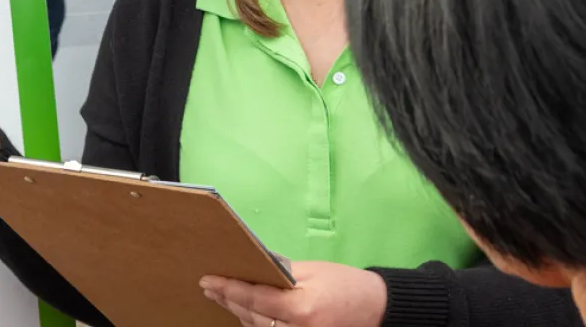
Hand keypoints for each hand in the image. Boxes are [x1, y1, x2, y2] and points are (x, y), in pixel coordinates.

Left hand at [201, 261, 387, 326]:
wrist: (377, 309)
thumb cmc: (347, 284)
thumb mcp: (313, 270)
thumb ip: (280, 271)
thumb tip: (253, 265)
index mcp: (301, 308)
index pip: (254, 298)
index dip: (228, 289)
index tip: (208, 280)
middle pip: (251, 316)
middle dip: (228, 300)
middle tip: (209, 286)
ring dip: (237, 312)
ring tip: (221, 296)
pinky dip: (254, 322)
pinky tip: (243, 310)